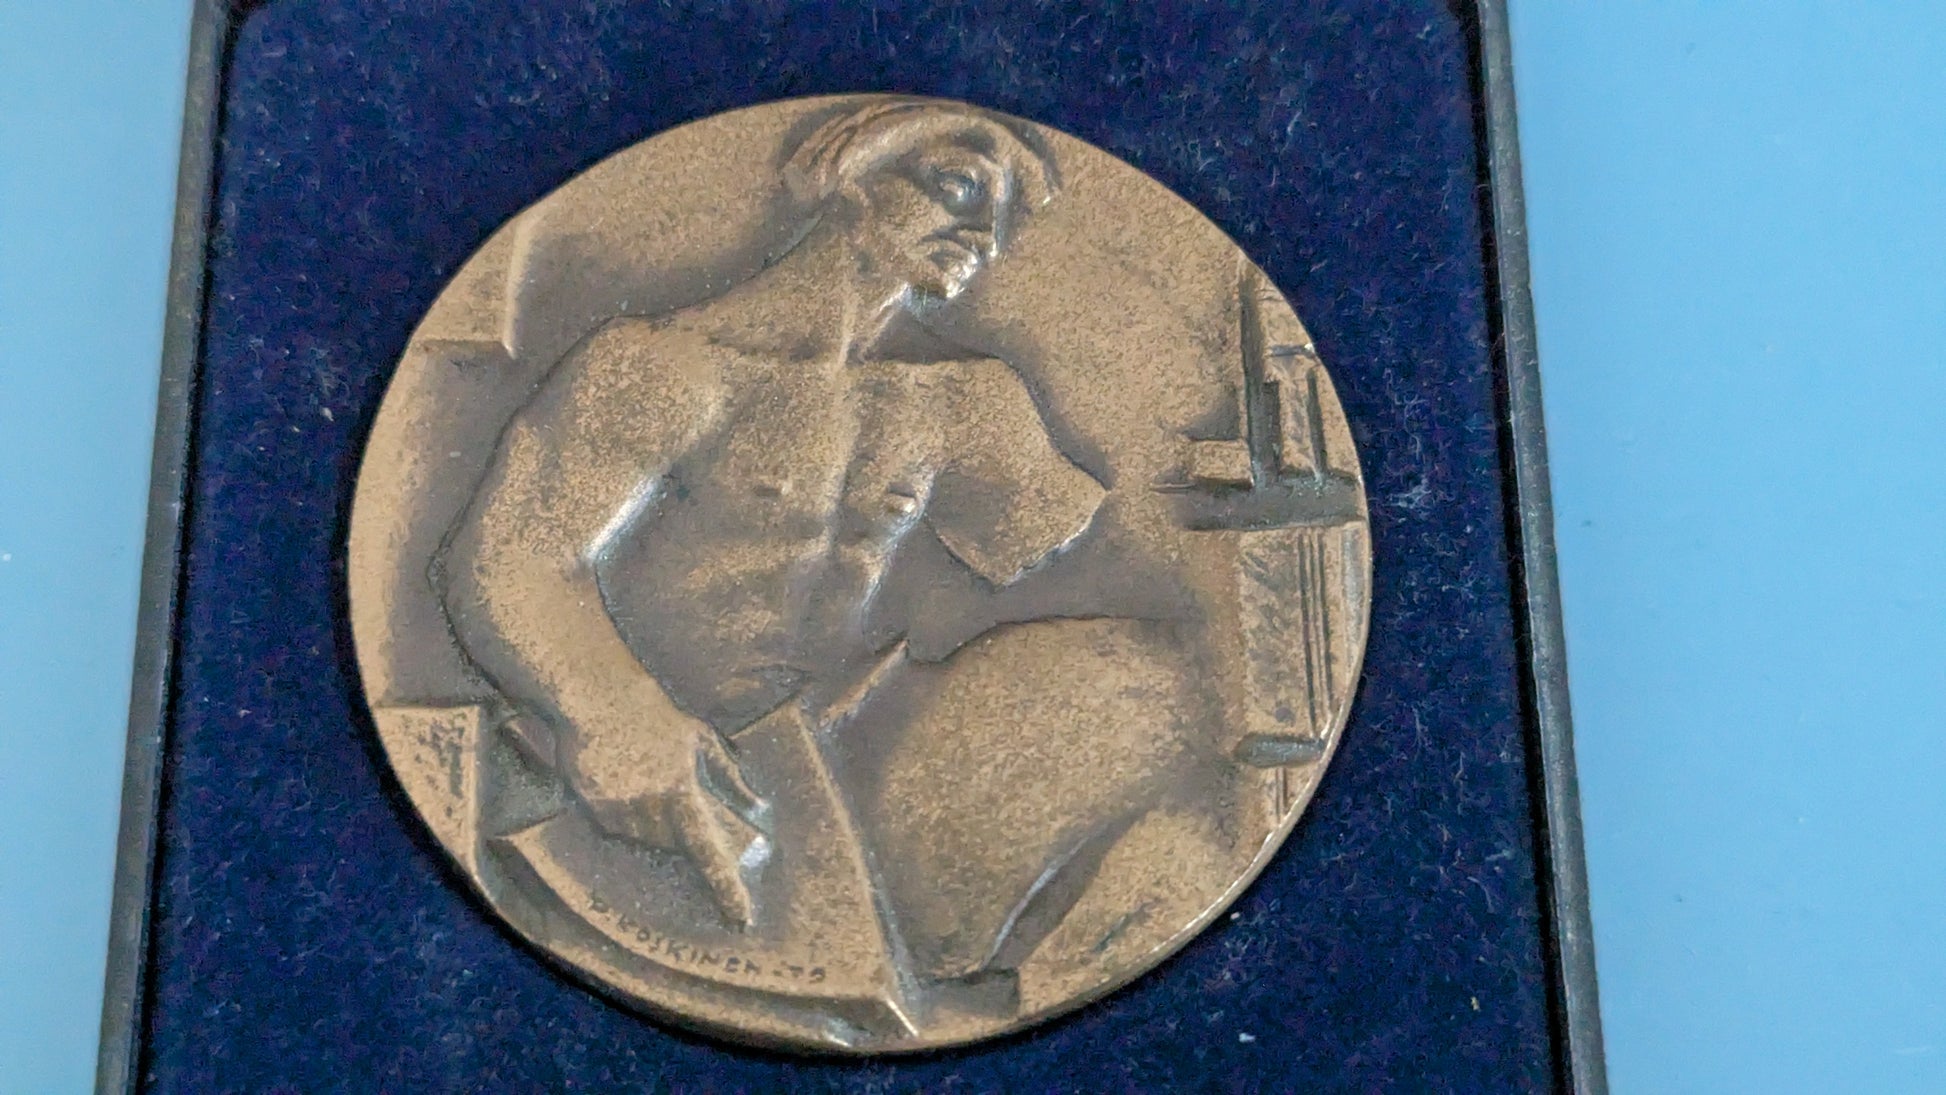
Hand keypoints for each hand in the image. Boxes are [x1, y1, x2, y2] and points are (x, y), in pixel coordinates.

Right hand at [560, 710, 767, 927]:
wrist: (598, 700)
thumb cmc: (655, 718)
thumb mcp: (700, 738)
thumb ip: (729, 774)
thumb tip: (756, 803)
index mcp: (682, 794)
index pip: (708, 852)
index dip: (726, 888)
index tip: (741, 918)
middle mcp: (651, 810)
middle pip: (673, 844)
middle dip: (678, 827)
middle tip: (667, 786)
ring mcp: (620, 813)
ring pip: (644, 837)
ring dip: (648, 819)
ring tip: (640, 774)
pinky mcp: (594, 812)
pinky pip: (616, 828)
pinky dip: (622, 813)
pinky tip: (619, 779)